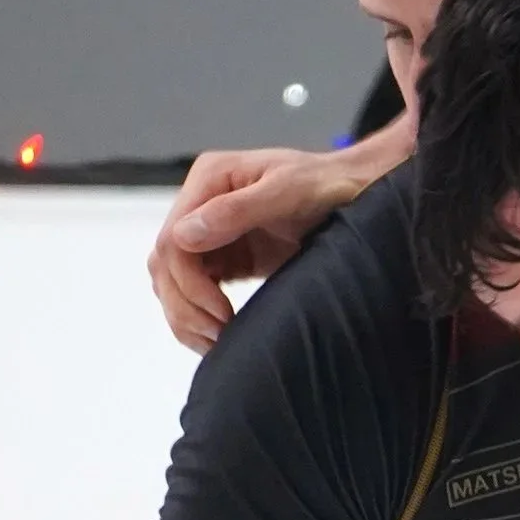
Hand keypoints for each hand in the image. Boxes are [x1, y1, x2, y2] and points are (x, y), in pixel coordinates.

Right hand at [147, 145, 368, 348]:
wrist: (354, 193)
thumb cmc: (326, 186)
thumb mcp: (286, 192)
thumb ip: (235, 211)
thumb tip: (184, 236)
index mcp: (210, 179)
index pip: (172, 240)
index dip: (189, 283)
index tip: (221, 312)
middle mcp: (201, 203)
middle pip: (165, 265)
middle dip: (186, 305)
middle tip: (219, 334)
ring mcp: (210, 232)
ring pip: (171, 281)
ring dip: (187, 316)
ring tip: (218, 340)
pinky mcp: (224, 257)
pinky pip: (193, 290)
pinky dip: (197, 317)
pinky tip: (216, 336)